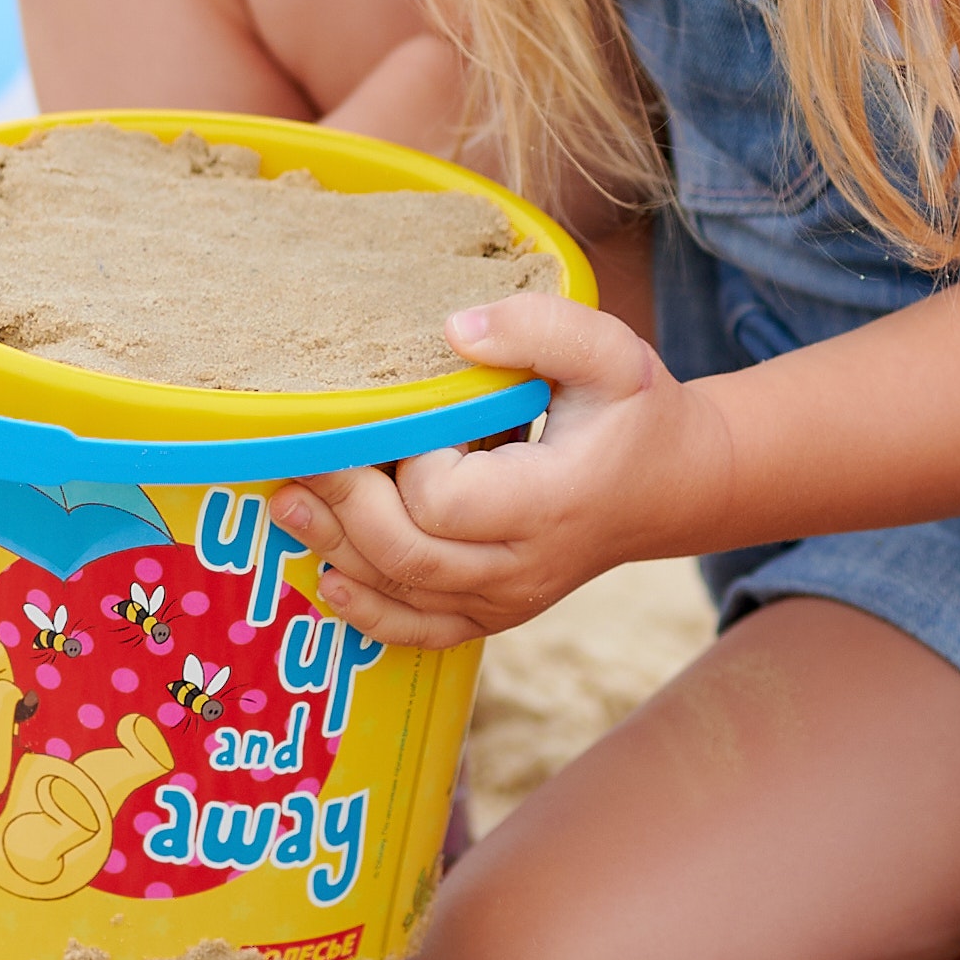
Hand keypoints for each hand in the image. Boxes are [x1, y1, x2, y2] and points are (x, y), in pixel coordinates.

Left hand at [274, 293, 712, 645]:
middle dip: (346, 506)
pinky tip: (328, 579)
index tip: (409, 419)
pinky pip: (421, 631)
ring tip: (286, 503)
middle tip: (304, 457)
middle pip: (409, 555)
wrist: (674, 486)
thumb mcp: (609, 351)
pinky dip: (368, 613)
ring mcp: (509, 600)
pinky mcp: (494, 612)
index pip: (444, 499)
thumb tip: (453, 330)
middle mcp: (526, 567)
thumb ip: (538, 328)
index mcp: (552, 503)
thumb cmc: (635, 412)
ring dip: (337, 550)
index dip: (408, 462)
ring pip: (404, 594)